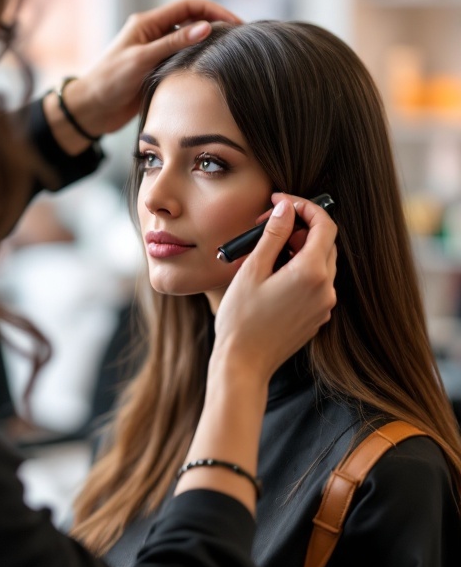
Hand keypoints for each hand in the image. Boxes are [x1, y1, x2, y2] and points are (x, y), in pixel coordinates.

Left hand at [61, 0, 239, 137]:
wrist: (92, 110)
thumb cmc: (110, 81)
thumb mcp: (142, 59)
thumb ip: (173, 43)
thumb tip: (206, 27)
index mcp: (148, 23)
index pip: (188, 6)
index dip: (213, 10)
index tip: (235, 23)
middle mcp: (154, 34)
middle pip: (192, 22)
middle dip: (216, 25)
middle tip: (240, 38)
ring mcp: (157, 53)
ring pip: (190, 42)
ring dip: (209, 44)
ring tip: (232, 53)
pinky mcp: (159, 71)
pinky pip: (185, 61)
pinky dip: (199, 62)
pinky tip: (212, 70)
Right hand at [211, 195, 336, 386]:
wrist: (244, 364)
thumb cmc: (241, 318)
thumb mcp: (253, 268)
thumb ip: (274, 234)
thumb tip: (286, 208)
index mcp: (311, 272)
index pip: (324, 224)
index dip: (304, 207)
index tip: (280, 202)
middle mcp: (326, 288)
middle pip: (324, 242)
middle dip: (299, 227)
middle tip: (268, 225)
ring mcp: (324, 305)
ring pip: (321, 262)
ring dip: (299, 248)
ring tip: (267, 250)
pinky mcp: (317, 316)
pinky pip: (316, 282)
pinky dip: (300, 269)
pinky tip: (273, 274)